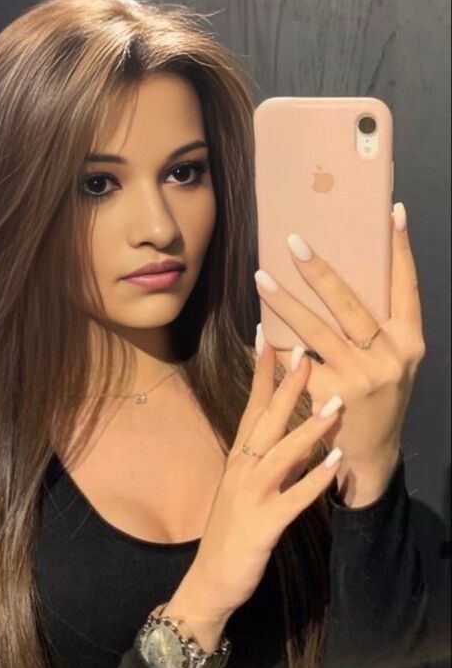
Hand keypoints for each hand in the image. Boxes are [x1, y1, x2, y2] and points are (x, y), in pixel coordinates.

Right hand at [168, 338, 345, 624]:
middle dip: (286, 387)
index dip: (261, 374)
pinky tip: (335, 462)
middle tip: (304, 353)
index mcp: (238, 460)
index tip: (270, 339)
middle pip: (265, 421)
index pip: (250, 408)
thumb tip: (303, 440)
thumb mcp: (249, 491)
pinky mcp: (264, 524)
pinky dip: (315, 479)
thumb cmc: (231, 535)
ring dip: (309, 428)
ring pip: (282, 454)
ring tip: (335, 402)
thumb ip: (274, 464)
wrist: (210, 581)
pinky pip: (294, 498)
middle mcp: (241, 471)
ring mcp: (251, 497)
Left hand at [254, 203, 425, 472]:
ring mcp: (360, 378)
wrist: (370, 455)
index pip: (407, 286)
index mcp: (409, 341)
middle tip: (294, 242)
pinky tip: (258, 330)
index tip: (392, 211)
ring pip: (316, 331)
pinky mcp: (331, 398)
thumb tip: (341, 279)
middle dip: (320, 271)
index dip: (400, 249)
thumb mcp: (393, 362)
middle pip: (350, 304)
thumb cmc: (378, 399)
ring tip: (262, 278)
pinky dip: (276, 347)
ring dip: (286, 303)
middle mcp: (389, 357)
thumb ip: (378, 328)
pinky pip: (296, 364)